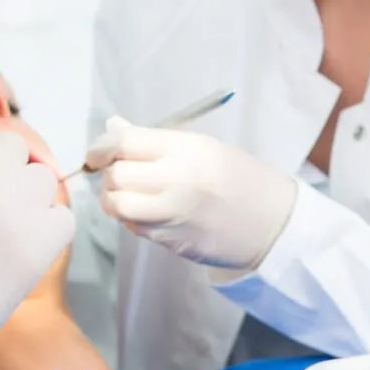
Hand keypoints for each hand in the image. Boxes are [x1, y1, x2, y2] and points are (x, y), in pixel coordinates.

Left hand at [86, 120, 296, 271]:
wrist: (270, 222)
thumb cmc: (238, 177)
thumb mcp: (204, 146)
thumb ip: (156, 140)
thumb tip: (113, 129)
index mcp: (187, 150)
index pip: (126, 142)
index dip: (103, 146)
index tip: (98, 151)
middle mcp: (176, 181)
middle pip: (117, 174)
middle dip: (110, 173)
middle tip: (117, 171)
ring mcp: (172, 215)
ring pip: (117, 205)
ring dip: (113, 198)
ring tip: (126, 192)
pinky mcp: (170, 241)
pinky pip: (133, 226)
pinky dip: (130, 217)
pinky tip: (146, 210)